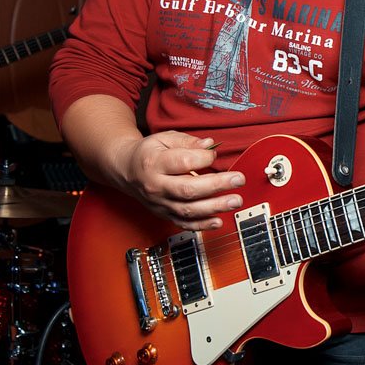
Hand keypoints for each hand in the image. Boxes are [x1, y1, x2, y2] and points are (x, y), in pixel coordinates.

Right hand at [110, 131, 244, 232]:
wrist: (126, 170)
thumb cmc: (148, 153)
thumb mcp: (164, 138)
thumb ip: (187, 141)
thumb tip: (209, 145)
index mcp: (154, 162)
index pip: (182, 162)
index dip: (203, 158)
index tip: (214, 155)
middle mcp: (156, 185)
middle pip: (188, 189)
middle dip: (217, 185)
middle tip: (238, 180)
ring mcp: (160, 203)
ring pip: (188, 210)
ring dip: (215, 207)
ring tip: (235, 200)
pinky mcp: (164, 214)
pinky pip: (183, 223)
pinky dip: (202, 225)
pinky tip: (218, 221)